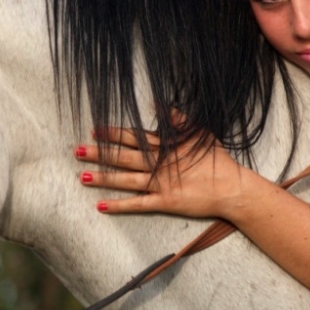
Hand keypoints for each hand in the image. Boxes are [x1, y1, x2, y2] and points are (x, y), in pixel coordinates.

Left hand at [75, 125, 248, 217]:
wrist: (231, 187)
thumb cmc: (218, 160)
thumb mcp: (199, 134)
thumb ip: (178, 119)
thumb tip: (161, 103)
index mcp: (167, 146)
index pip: (134, 137)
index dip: (114, 134)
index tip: (96, 130)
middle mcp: (159, 163)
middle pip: (124, 156)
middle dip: (100, 154)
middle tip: (78, 151)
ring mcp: (160, 183)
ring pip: (125, 180)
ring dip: (103, 178)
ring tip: (82, 176)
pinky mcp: (165, 202)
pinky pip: (137, 204)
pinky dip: (119, 205)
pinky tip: (101, 206)